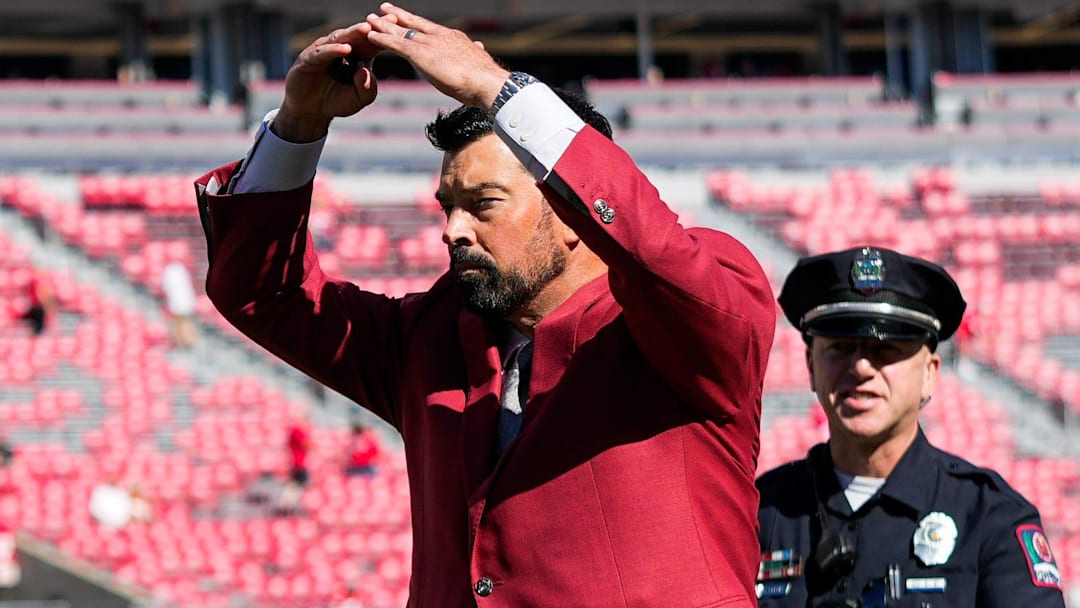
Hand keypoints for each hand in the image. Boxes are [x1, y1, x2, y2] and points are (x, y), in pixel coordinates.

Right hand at [274, 20, 386, 141]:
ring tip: (367, 29)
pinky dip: (334, 50)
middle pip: (359, 35)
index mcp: (358, 54)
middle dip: (373, 27)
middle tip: (389, 20)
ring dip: (354, 33)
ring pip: (341, 39)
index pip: (373, 41)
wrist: (312, 111)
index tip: (401, 28)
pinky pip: (323, 52)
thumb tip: (365, 72)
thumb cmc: (337, 101)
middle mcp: (342, 48)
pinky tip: (346, 49)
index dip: (385, 35)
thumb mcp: (359, 99)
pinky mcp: (309, 58)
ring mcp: (325, 50)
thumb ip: (367, 89)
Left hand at [366, 3, 509, 108]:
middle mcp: (440, 36)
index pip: (430, 28)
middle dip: (397, 16)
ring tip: (369, 20)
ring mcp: (430, 44)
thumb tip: (480, 47)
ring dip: (383, 26)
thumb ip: (475, 52)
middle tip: (384, 9)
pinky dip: (382, 39)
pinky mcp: (421, 55)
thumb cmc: (487, 79)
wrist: (487, 83)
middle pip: (414, 23)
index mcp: (454, 38)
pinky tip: (370, 35)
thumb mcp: (480, 61)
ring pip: (401, 31)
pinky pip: (396, 44)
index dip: (417, 23)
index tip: (408, 18)